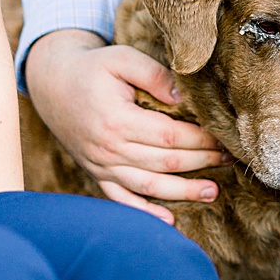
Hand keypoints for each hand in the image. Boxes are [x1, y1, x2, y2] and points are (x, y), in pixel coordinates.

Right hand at [25, 30, 228, 222]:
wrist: (52, 84)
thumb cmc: (92, 69)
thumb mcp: (122, 58)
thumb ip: (155, 74)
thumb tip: (184, 97)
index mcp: (116, 120)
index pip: (169, 136)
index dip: (200, 139)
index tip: (222, 137)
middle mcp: (107, 149)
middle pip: (165, 163)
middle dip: (201, 162)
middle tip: (227, 159)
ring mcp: (100, 166)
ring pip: (149, 187)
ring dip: (183, 192)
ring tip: (212, 191)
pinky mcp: (96, 174)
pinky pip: (121, 200)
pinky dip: (145, 213)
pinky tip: (170, 221)